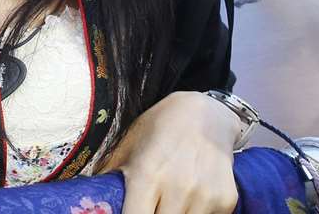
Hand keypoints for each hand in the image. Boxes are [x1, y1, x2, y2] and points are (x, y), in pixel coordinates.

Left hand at [101, 90, 238, 213]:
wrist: (206, 114)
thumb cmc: (160, 128)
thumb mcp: (128, 145)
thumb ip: (110, 175)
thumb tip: (92, 198)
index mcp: (147, 174)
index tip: (131, 212)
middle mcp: (178, 187)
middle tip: (149, 206)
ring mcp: (205, 195)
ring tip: (169, 200)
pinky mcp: (226, 200)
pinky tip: (191, 199)